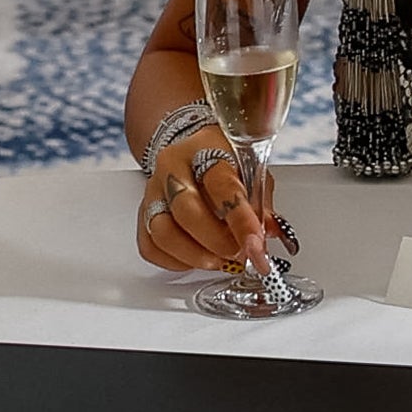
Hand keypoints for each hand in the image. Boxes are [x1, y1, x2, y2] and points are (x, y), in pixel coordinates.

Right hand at [134, 117, 281, 275]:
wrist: (194, 149)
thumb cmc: (225, 160)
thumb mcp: (252, 171)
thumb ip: (261, 203)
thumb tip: (269, 233)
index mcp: (205, 150)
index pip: (222, 187)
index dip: (241, 222)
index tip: (256, 247)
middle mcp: (172, 168)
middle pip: (186, 211)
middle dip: (216, 242)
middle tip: (238, 254)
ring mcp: (154, 191)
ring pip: (163, 232)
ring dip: (194, 256)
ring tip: (218, 260)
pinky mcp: (143, 213)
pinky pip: (150, 246)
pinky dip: (174, 261)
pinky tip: (195, 258)